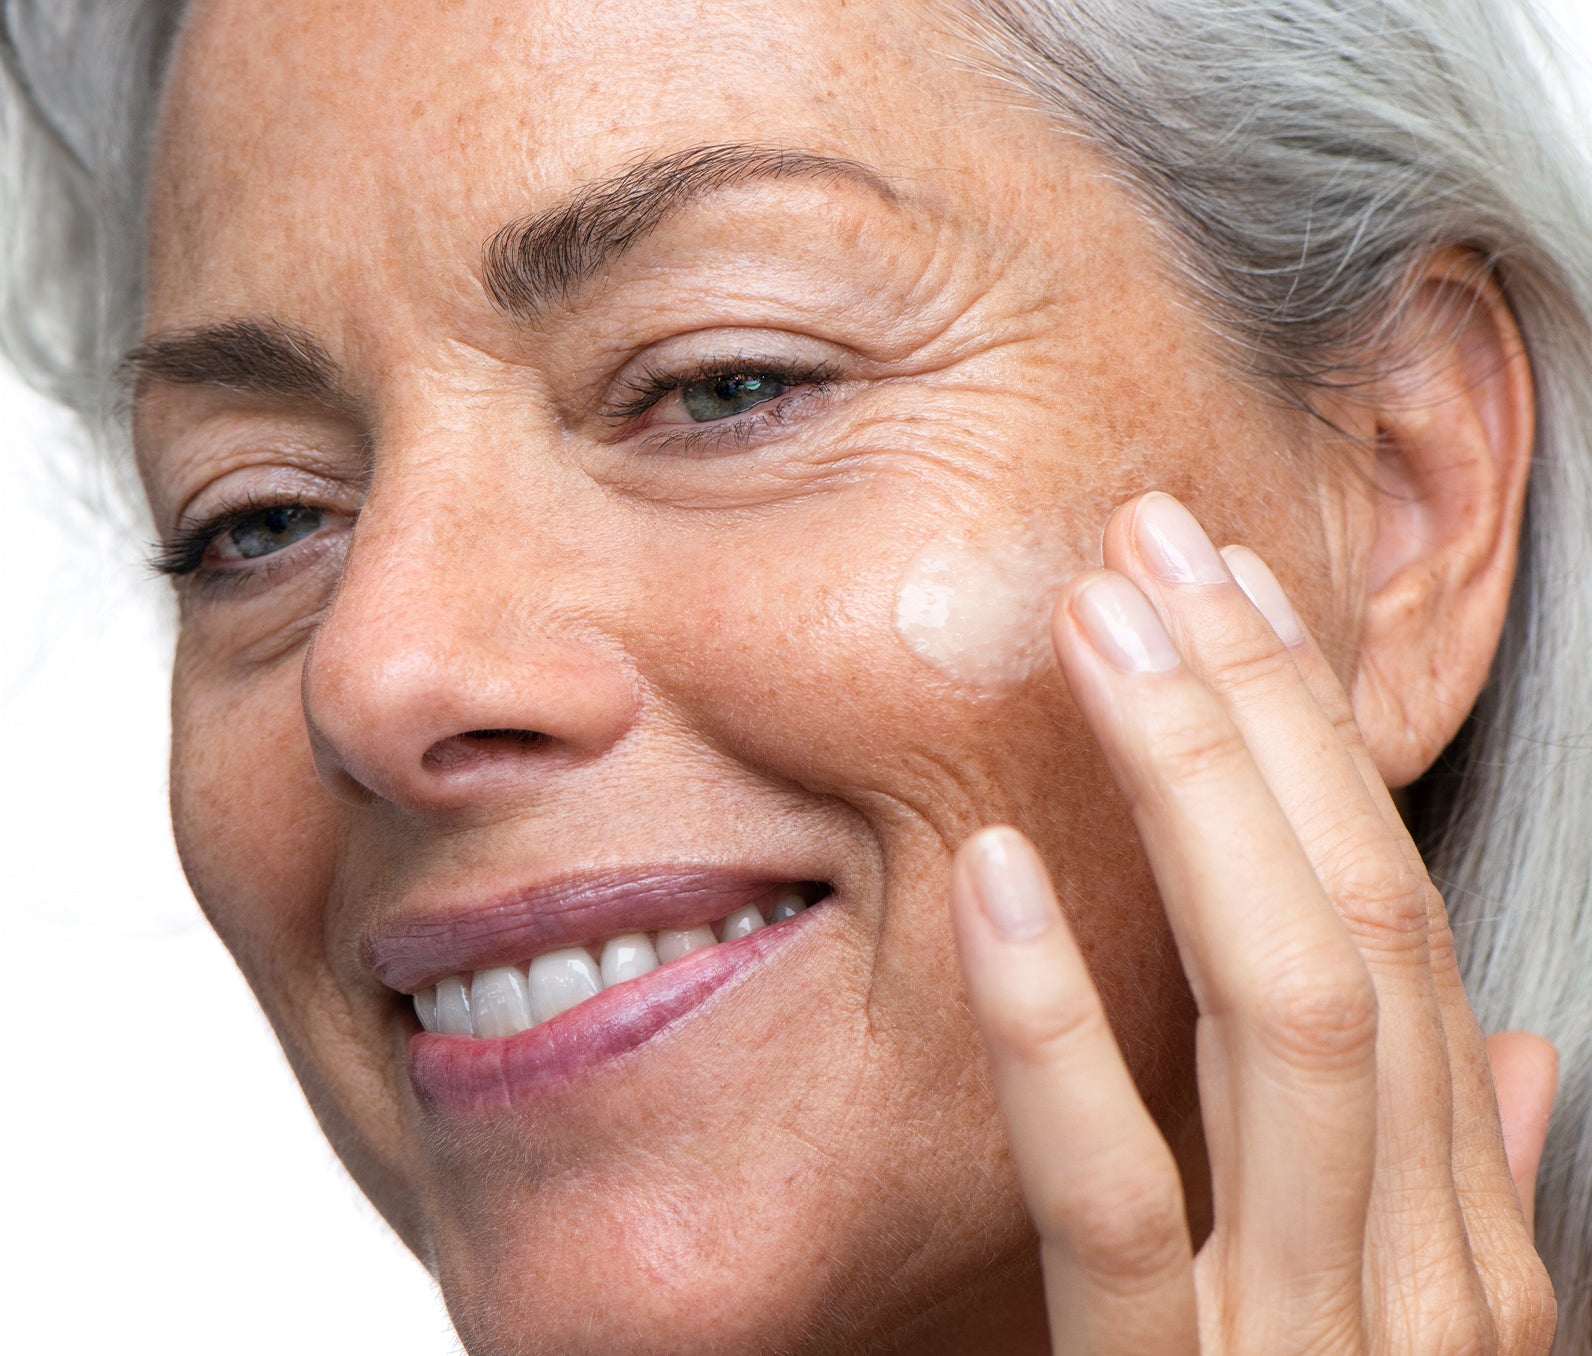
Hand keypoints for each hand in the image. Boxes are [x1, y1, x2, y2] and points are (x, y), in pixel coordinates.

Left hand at [949, 492, 1558, 1353]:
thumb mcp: (1438, 1342)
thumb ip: (1474, 1195)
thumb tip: (1517, 1061)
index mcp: (1463, 1233)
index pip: (1398, 921)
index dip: (1313, 742)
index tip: (1228, 598)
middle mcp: (1417, 1263)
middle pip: (1353, 921)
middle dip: (1258, 714)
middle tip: (1155, 546)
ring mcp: (1311, 1341)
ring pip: (1281, 1014)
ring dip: (1188, 797)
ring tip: (1103, 633)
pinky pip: (1117, 1207)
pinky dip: (1061, 1032)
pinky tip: (993, 884)